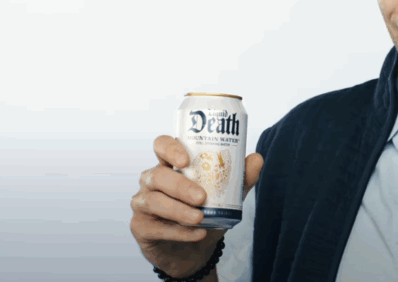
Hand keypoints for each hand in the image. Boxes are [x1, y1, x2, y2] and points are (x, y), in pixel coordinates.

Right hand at [130, 135, 263, 277]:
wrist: (197, 251)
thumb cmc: (207, 215)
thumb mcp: (228, 197)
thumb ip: (240, 179)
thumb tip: (257, 158)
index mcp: (171, 166)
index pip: (162, 145)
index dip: (170, 148)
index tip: (186, 160)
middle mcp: (152, 181)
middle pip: (157, 175)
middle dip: (180, 186)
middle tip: (202, 197)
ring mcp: (143, 203)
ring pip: (153, 201)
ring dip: (178, 210)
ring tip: (200, 218)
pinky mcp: (141, 227)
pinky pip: (155, 227)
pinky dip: (178, 231)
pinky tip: (197, 233)